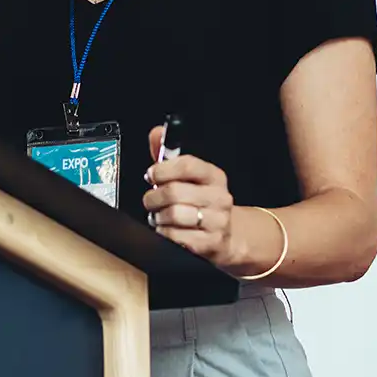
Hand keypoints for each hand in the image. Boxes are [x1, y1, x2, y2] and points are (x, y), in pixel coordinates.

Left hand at [142, 124, 240, 267]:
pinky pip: (175, 236)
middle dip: (154, 197)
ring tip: (159, 216)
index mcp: (214, 176)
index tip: (151, 174)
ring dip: (158, 216)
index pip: (187, 165)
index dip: (163, 169)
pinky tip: (167, 230)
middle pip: (174, 192)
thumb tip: (156, 133)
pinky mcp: (210, 243)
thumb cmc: (201, 204)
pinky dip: (164, 233)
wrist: (226, 237)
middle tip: (151, 200)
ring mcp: (217, 221)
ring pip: (173, 214)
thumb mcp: (189, 179)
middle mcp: (219, 197)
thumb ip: (168, 157)